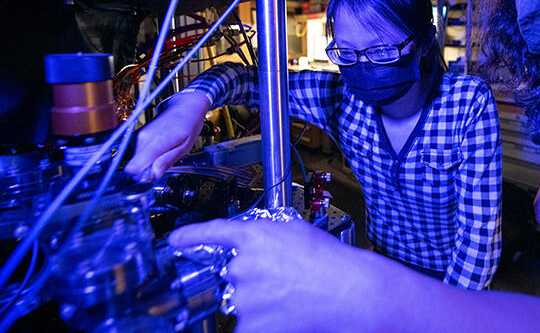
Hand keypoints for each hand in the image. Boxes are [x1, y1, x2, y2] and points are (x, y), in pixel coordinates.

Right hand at [124, 91, 209, 179]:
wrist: (185, 107)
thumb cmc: (188, 124)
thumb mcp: (185, 146)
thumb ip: (168, 160)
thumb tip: (154, 175)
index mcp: (156, 141)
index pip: (134, 167)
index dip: (142, 177)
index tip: (153, 177)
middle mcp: (143, 138)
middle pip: (135, 166)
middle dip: (148, 170)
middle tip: (164, 164)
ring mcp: (139, 135)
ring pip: (137, 160)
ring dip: (149, 162)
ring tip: (166, 153)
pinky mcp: (138, 135)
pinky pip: (139, 152)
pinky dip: (148, 155)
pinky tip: (161, 149)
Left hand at [169, 219, 380, 332]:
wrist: (350, 291)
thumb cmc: (329, 260)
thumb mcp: (294, 230)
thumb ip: (263, 233)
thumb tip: (247, 240)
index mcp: (251, 235)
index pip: (208, 234)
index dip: (188, 237)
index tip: (175, 241)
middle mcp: (241, 264)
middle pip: (230, 272)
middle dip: (249, 277)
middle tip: (278, 279)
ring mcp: (243, 298)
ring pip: (239, 300)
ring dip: (256, 300)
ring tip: (288, 295)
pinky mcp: (249, 326)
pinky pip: (245, 325)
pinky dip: (261, 322)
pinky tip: (284, 313)